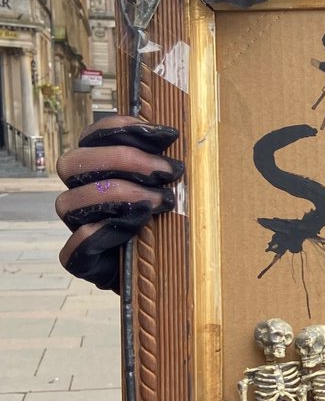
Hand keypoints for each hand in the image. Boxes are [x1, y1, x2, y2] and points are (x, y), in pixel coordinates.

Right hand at [55, 114, 182, 291]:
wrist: (173, 272)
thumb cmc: (177, 223)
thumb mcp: (179, 188)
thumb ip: (171, 164)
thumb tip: (180, 138)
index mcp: (101, 169)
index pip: (93, 136)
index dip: (122, 128)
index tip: (167, 134)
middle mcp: (83, 195)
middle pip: (73, 164)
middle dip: (124, 160)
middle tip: (169, 171)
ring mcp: (79, 228)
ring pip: (68, 202)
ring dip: (117, 195)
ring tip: (162, 202)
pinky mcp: (84, 263)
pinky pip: (73, 250)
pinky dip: (102, 235)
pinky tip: (136, 228)